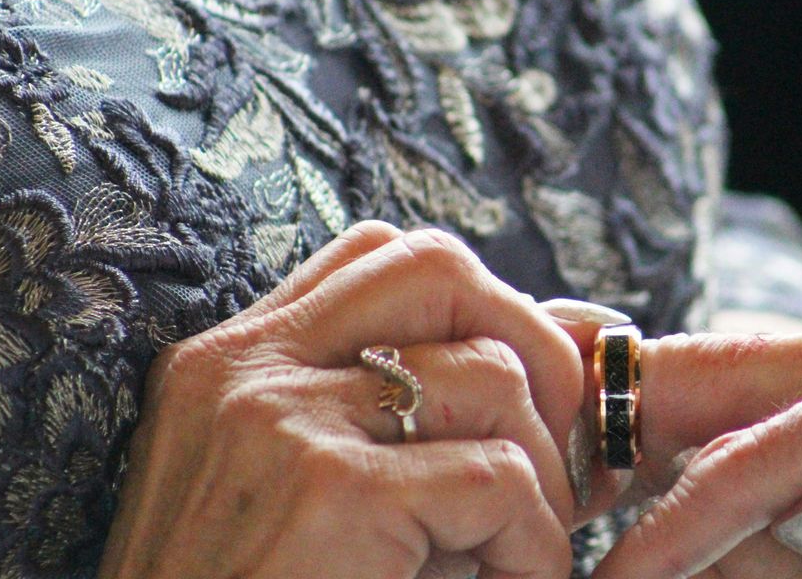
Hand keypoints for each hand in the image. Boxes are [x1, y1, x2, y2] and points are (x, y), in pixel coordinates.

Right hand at [99, 222, 583, 578]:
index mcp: (230, 364)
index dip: (477, 303)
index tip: (523, 384)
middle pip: (439, 266)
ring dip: (543, 471)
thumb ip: (399, 416)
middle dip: (533, 340)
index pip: (376, 256)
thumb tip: (570, 337)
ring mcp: (284, 422)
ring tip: (517, 547)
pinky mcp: (332, 492)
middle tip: (559, 439)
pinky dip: (535, 543)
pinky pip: (499, 479)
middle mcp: (248, 372)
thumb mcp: (307, 493)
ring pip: (493, 376)